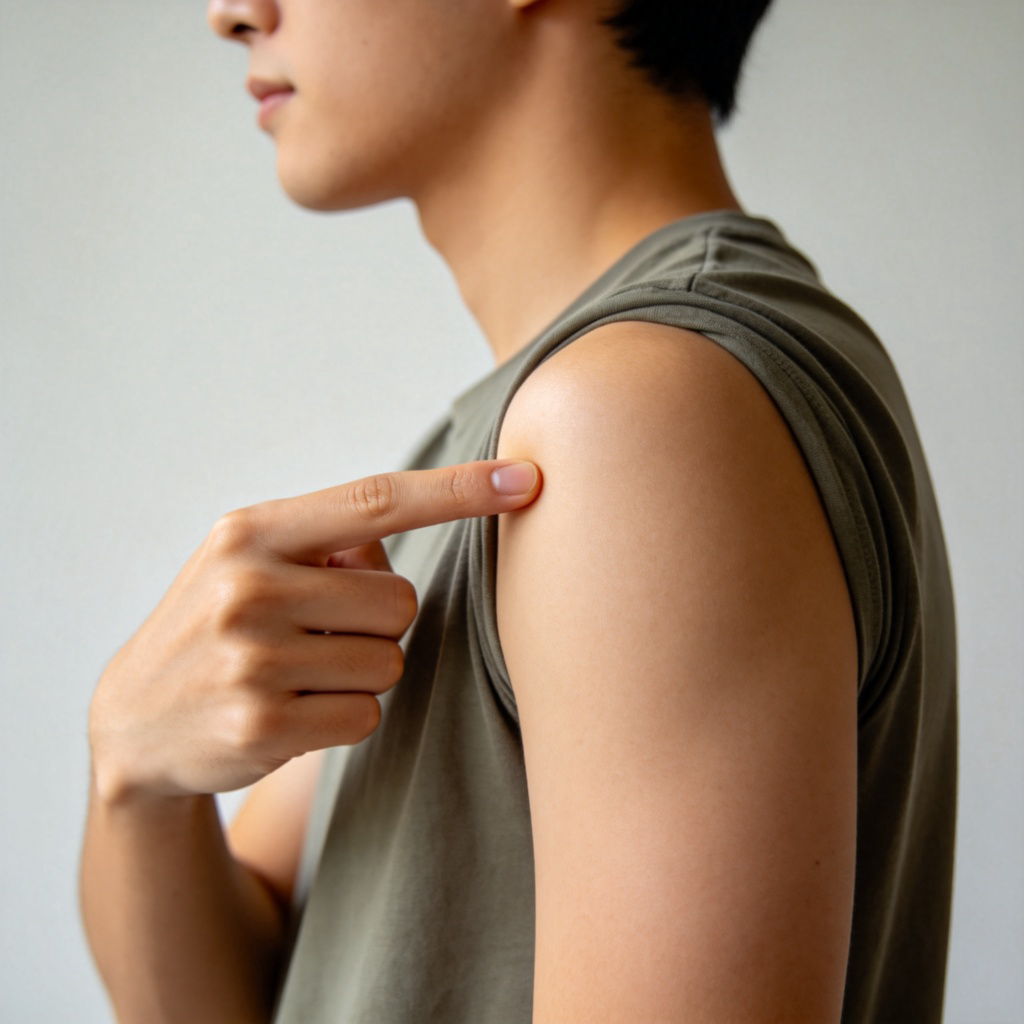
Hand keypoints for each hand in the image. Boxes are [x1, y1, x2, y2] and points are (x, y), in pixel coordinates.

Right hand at [89, 460, 539, 803]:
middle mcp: (247, 586)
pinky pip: (367, 714)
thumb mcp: (248, 562)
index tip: (525, 478)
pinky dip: (344, 717)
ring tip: (295, 675)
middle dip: (377, 624)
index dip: (458, 490)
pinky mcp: (263, 724)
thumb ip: (328, 543)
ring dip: (359, 674)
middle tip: (316, 637)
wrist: (132, 722)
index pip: (375, 500)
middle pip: (401, 601)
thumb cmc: (216, 627)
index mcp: (251, 532)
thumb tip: (416, 526)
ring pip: (389, 662)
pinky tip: (289, 713)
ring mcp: (251, 657)